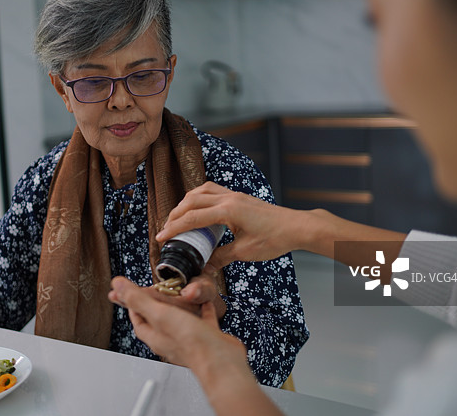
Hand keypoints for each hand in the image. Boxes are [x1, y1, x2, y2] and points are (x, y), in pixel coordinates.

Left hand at [109, 277, 283, 415]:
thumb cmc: (191, 343)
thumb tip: (117, 285)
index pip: (138, 320)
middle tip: (153, 291)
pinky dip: (202, 310)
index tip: (132, 294)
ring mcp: (189, 340)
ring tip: (178, 295)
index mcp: (155, 336)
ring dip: (177, 308)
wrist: (220, 361)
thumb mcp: (159, 314)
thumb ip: (138, 299)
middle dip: (154, 304)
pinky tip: (205, 303)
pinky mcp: (206, 338)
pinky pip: (202, 321)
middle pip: (157, 319)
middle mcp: (170, 339)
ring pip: (180, 320)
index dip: (133, 305)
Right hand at [156, 182, 317, 268]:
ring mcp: (233, 194)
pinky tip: (196, 208)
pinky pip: (211, 190)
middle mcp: (228, 198)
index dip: (174, 228)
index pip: (192, 218)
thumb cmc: (274, 238)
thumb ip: (220, 257)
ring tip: (177, 219)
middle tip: (165, 230)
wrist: (296, 226)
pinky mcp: (238, 196)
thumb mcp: (245, 252)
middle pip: (191, 201)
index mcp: (228, 211)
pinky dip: (198, 198)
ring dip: (185, 204)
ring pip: (200, 192)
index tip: (161, 238)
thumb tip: (203, 267)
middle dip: (175, 215)